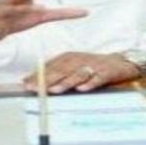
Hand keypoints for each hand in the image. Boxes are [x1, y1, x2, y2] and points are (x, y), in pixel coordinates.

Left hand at [23, 52, 140, 93]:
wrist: (120, 63)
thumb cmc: (92, 66)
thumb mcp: (72, 65)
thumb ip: (53, 71)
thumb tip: (29, 80)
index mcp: (70, 57)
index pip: (51, 65)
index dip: (38, 74)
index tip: (25, 83)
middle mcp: (80, 60)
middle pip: (62, 69)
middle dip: (48, 79)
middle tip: (36, 87)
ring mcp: (93, 66)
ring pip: (78, 74)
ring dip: (66, 82)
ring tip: (55, 89)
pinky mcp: (106, 72)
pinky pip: (98, 78)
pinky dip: (90, 83)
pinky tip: (83, 88)